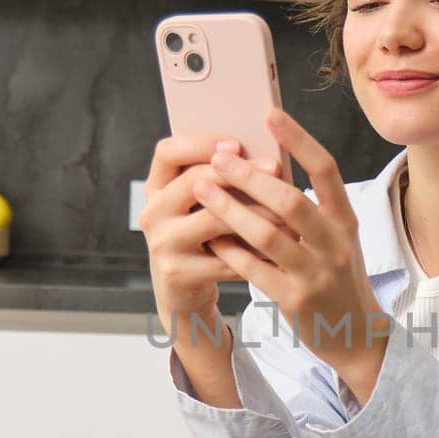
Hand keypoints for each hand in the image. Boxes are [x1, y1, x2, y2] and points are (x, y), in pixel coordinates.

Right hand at [141, 133, 282, 340]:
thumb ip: (219, 183)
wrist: (183, 294)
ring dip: (254, 212)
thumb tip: (264, 159)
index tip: (236, 144)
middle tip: (275, 166)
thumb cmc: (201, 240)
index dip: (200, 144)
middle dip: (238, 173)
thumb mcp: (199, 208)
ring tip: (286, 209)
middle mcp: (152, 213)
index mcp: (156, 188)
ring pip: (212, 220)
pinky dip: (255, 252)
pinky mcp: (179, 274)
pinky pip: (225, 258)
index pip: (167, 152)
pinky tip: (280, 244)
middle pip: (192, 181)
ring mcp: (162, 244)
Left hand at [191, 108, 389, 400]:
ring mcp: (316, 273)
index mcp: (345, 220)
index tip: (269, 114)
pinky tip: (211, 237)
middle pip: (290, 200)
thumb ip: (311, 208)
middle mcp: (335, 243)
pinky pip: (254, 270)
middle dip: (249, 176)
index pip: (326, 169)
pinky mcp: (295, 300)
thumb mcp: (336, 238)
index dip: (298, 139)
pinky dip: (230, 250)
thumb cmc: (337, 278)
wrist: (354, 334)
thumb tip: (265, 168)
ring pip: (267, 234)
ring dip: (230, 210)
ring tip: (202, 190)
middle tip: (218, 158)